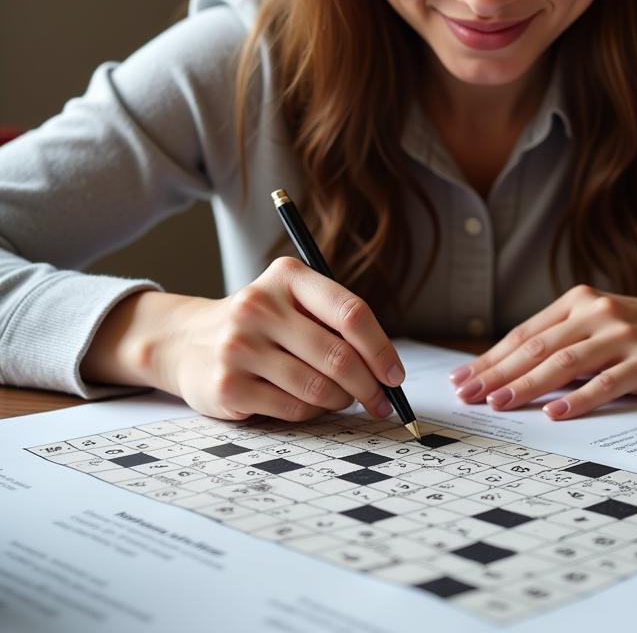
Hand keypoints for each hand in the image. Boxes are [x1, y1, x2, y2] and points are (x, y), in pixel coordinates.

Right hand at [145, 257, 404, 421]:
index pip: (350, 312)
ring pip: (318, 388)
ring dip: (340, 401)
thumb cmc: (261, 324)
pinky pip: (292, 409)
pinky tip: (306, 404)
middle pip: (338, 356)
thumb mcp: (293, 301)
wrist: (187, 341)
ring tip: (340, 398)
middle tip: (380, 401)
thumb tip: (387, 370)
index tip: (396, 375)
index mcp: (288, 276)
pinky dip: (310, 413)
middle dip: (368, 386)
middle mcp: (260, 306)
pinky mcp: (227, 386)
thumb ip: (336, 322)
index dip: (381, 348)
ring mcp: (239, 346)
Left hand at [449, 286, 636, 419]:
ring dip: (526, 385)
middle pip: (536, 346)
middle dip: (496, 372)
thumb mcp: (603, 322)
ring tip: (498, 403)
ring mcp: (621, 336)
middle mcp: (597, 312)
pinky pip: (604, 383)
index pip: (525, 333)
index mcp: (580, 301)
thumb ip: (566, 338)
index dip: (491, 356)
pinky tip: (555, 413)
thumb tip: (514, 369)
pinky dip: (577, 399)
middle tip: (466, 394)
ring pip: (563, 363)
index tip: (463, 377)